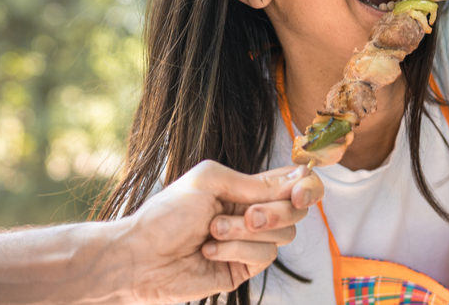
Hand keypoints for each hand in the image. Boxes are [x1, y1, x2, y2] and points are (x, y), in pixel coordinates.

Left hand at [118, 161, 321, 303]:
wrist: (141, 254)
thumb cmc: (167, 213)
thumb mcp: (209, 182)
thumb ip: (253, 182)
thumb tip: (297, 180)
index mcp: (243, 188)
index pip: (291, 183)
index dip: (307, 187)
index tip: (299, 193)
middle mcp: (250, 213)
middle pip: (295, 212)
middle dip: (275, 212)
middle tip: (248, 214)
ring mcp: (248, 243)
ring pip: (282, 237)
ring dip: (246, 232)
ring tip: (212, 231)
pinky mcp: (242, 269)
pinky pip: (263, 257)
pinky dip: (236, 250)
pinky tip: (209, 250)